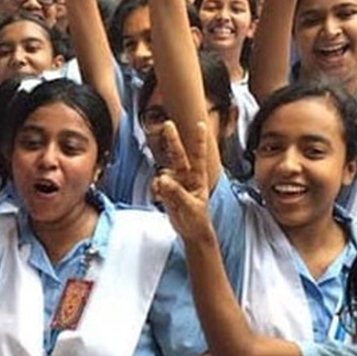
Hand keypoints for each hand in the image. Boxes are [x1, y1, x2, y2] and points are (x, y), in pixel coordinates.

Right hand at [151, 121, 213, 242]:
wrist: (190, 231)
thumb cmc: (197, 218)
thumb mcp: (190, 207)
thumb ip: (176, 192)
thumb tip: (162, 178)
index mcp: (198, 178)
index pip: (199, 156)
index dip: (199, 140)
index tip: (201, 124)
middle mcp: (186, 176)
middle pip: (178, 155)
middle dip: (173, 139)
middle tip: (168, 124)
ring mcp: (175, 181)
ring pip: (162, 173)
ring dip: (160, 182)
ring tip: (165, 197)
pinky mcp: (165, 189)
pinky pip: (155, 184)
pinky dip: (155, 190)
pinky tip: (160, 198)